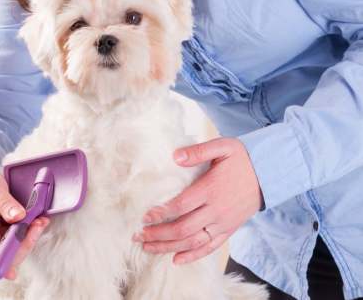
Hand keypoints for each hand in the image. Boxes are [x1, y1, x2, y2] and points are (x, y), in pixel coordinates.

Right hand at [0, 159, 49, 279]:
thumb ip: (5, 202)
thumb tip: (19, 217)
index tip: (12, 272)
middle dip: (21, 244)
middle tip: (38, 227)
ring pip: (7, 246)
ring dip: (25, 238)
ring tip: (40, 222)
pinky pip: (11, 237)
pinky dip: (24, 231)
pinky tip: (35, 221)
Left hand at [134, 138, 262, 263]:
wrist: (270, 174)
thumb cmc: (242, 158)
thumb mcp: (223, 147)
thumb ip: (198, 151)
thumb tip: (175, 156)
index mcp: (211, 189)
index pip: (181, 206)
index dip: (161, 213)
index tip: (144, 217)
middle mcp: (216, 210)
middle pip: (183, 229)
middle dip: (158, 234)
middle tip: (137, 235)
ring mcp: (223, 223)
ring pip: (192, 242)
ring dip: (168, 247)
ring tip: (147, 248)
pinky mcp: (228, 230)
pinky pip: (209, 248)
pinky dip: (192, 256)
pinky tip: (175, 260)